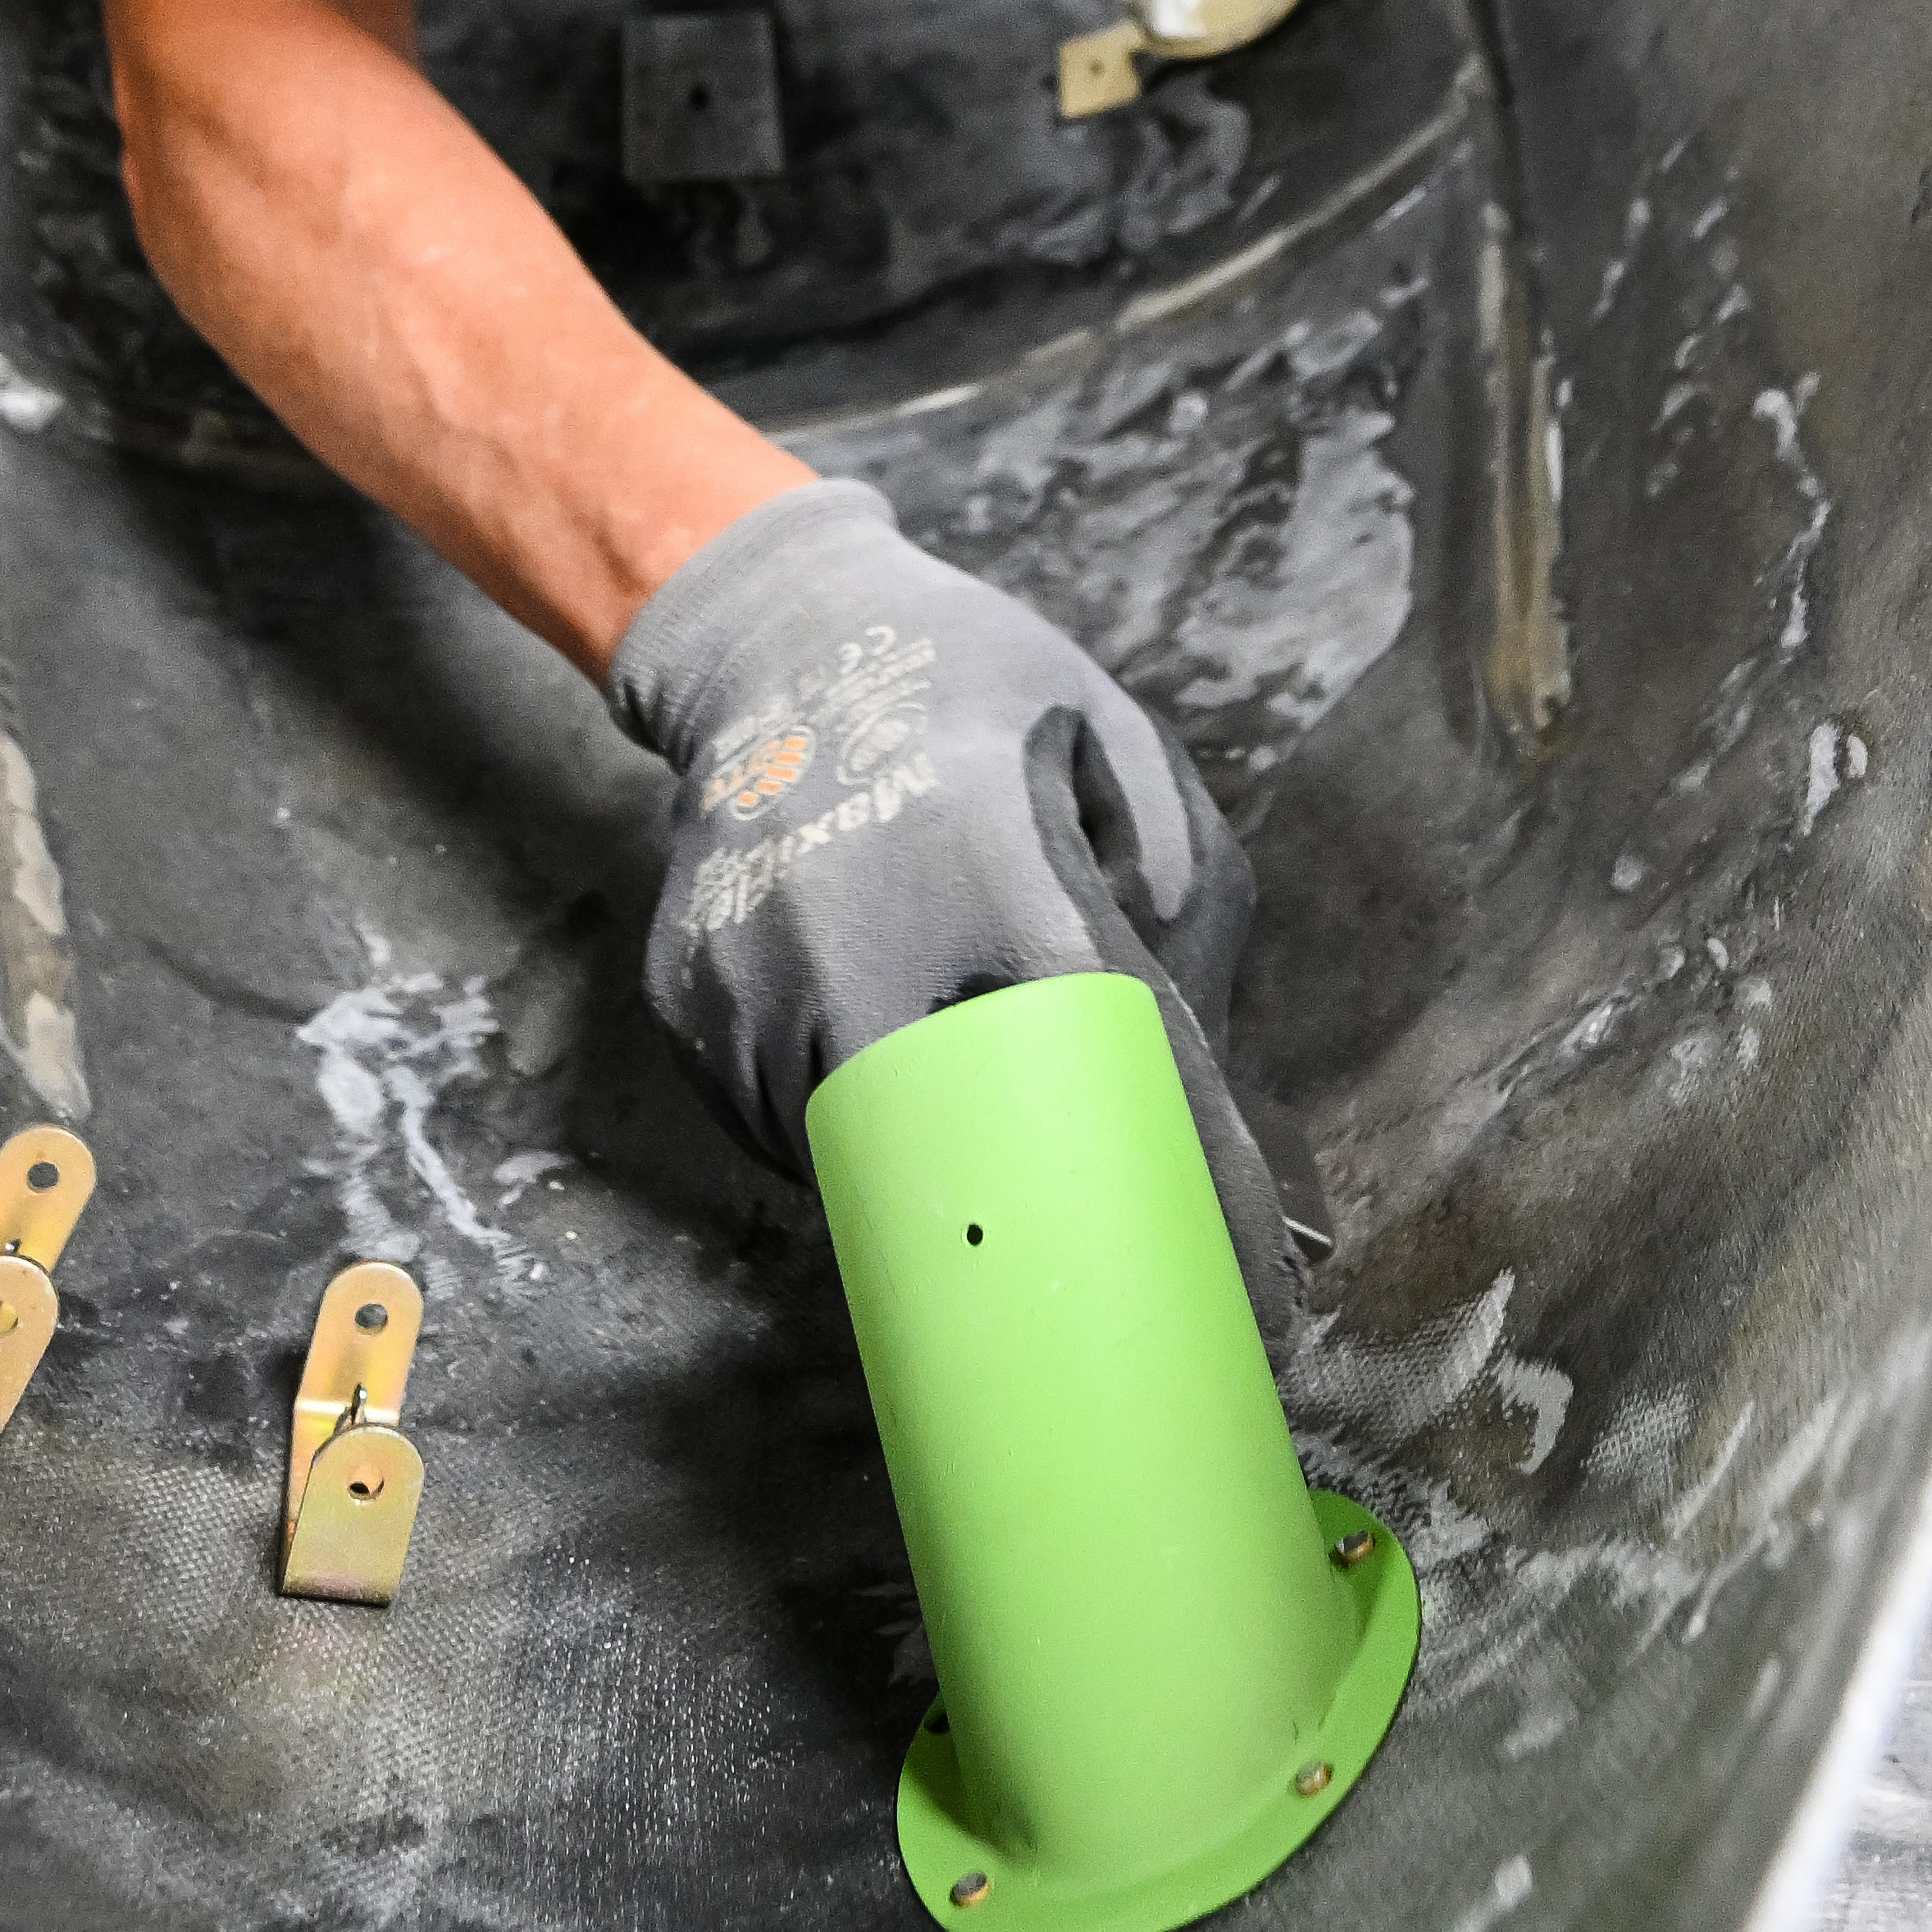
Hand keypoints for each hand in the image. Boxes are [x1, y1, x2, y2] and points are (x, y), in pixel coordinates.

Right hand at [608, 478, 1297, 1330]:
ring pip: (859, 1160)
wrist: (780, 638)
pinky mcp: (682, 1003)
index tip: (1249, 1293)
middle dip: (1043, 1210)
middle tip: (1106, 1239)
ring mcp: (746, 975)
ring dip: (932, 1168)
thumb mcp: (1125, 752)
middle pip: (968, 1151)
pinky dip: (841, 1127)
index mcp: (985, 850)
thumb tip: (1216, 1092)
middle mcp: (850, 926)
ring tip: (976, 1113)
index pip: (1099, 1062)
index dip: (1178, 1181)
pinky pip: (776, 1126)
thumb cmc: (979, 693)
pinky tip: (878, 1053)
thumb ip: (1190, 907)